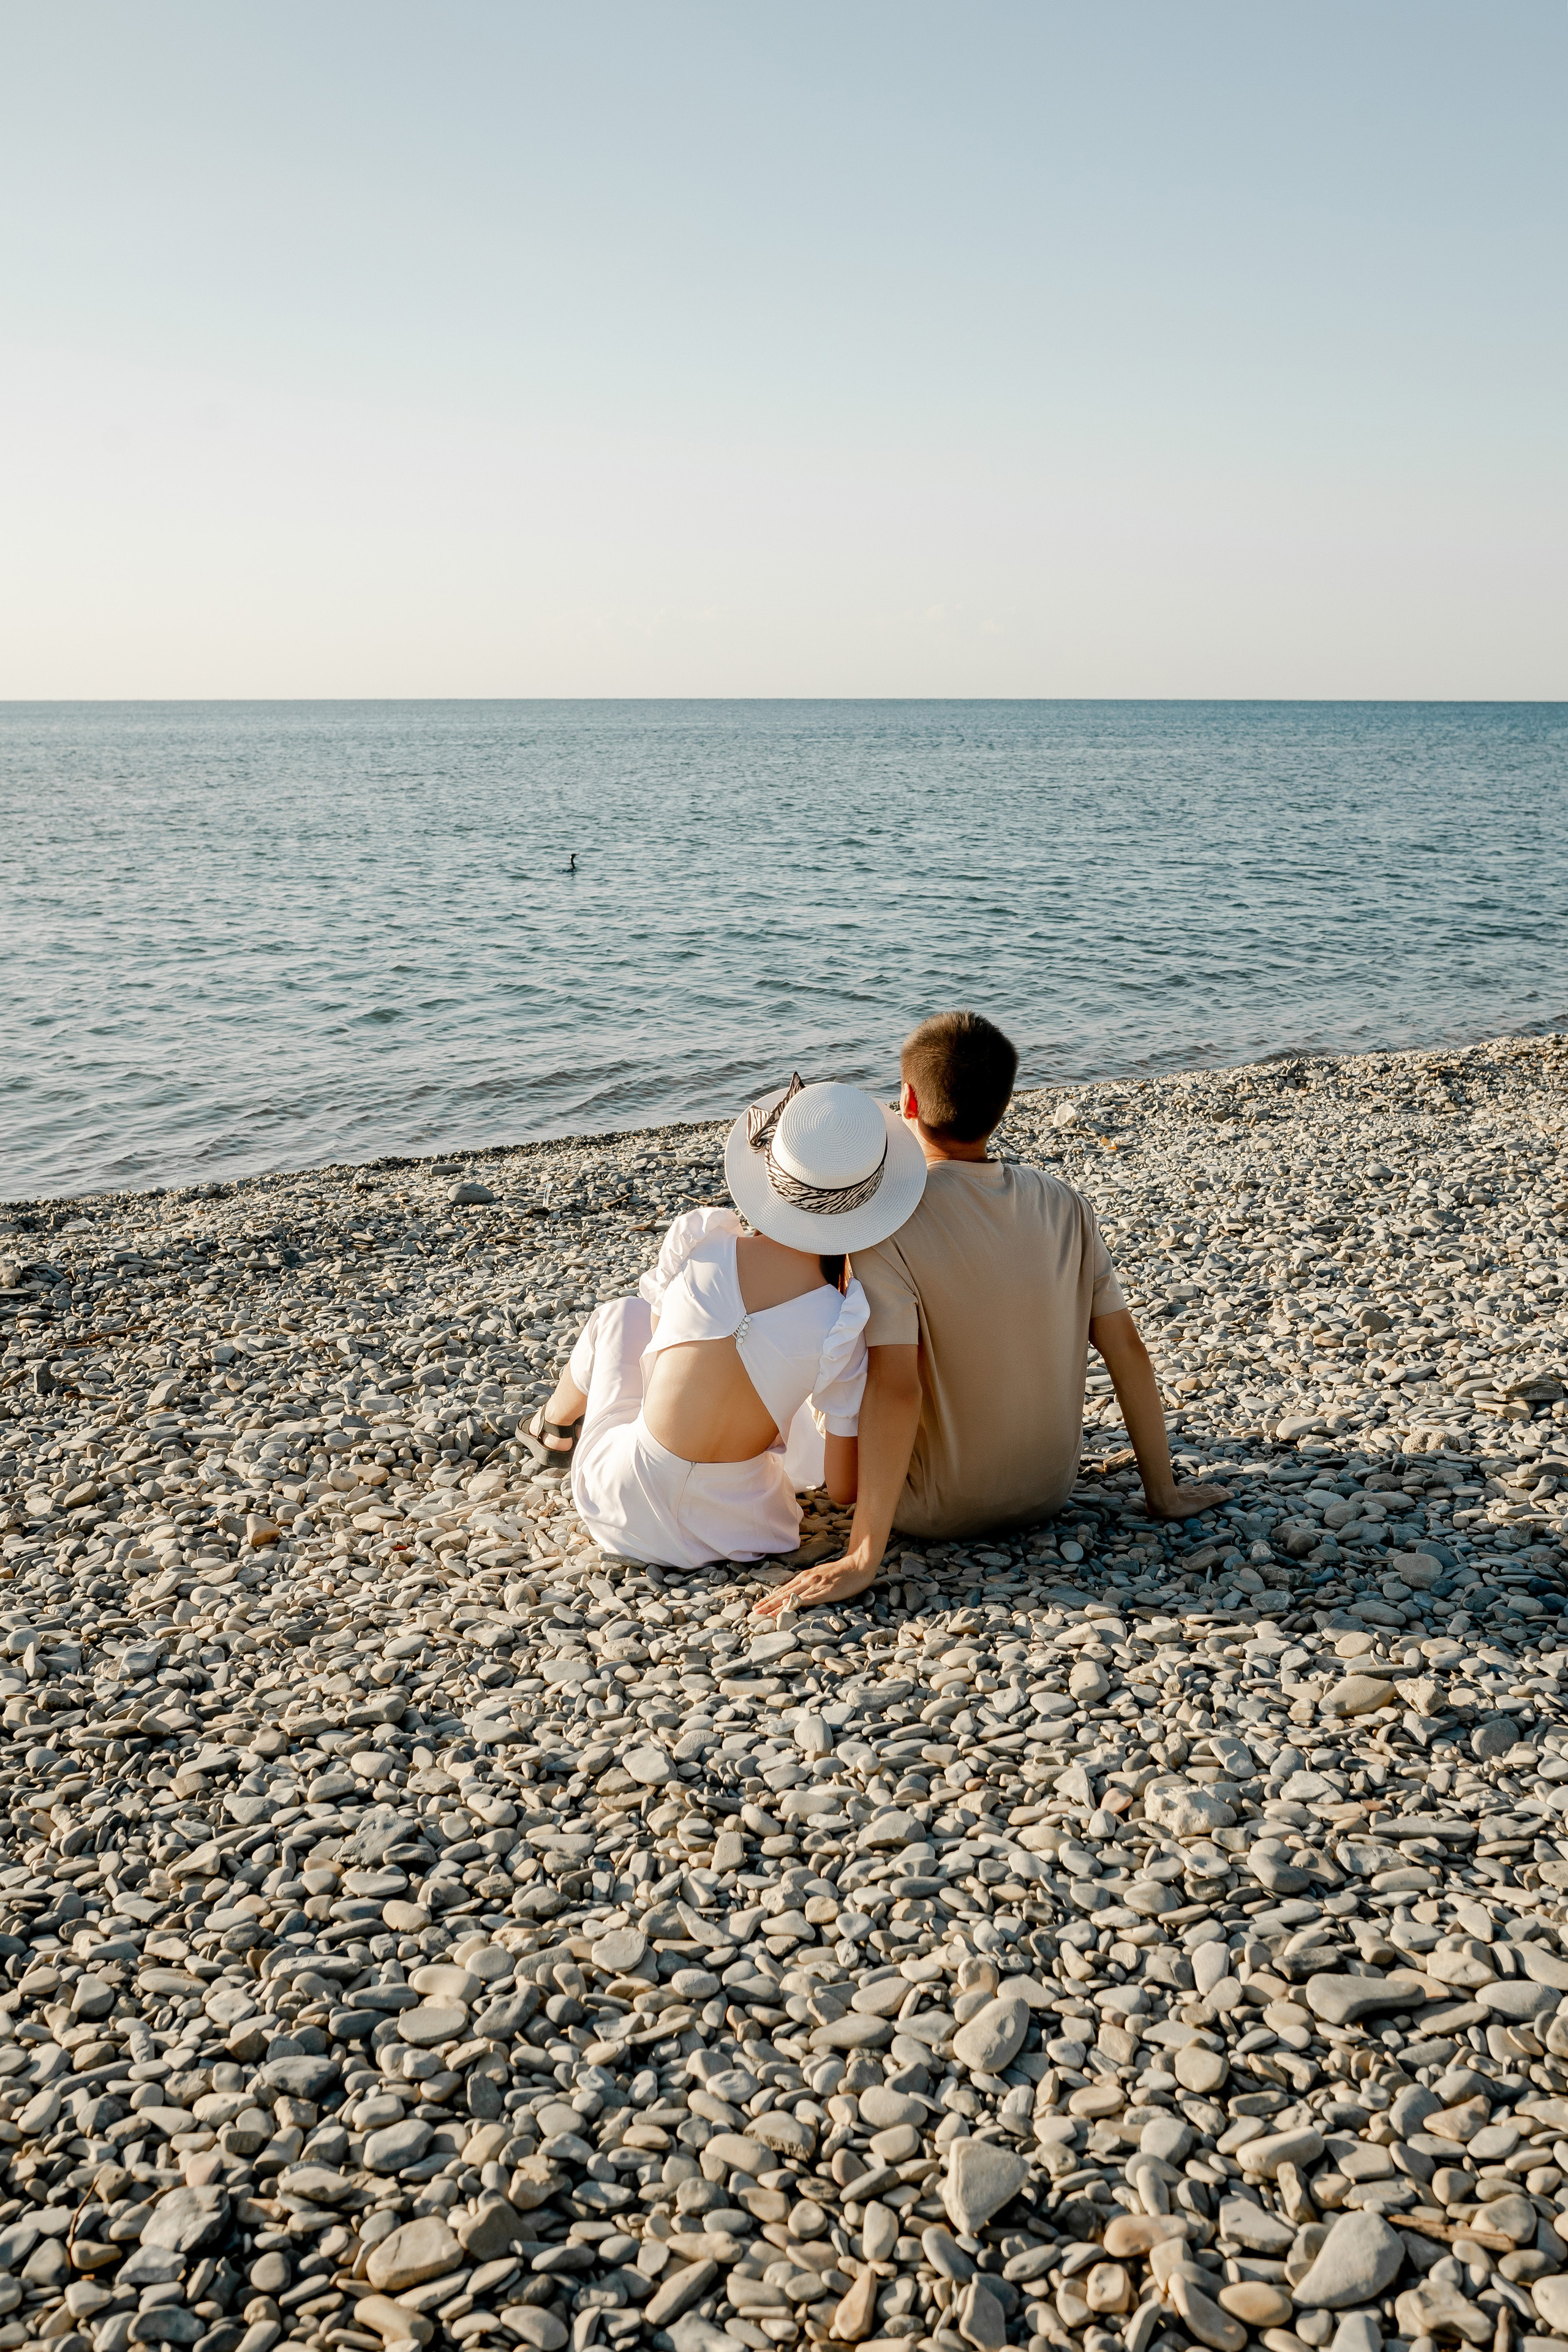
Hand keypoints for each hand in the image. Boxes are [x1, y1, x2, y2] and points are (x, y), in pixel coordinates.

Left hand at [753, 1544, 878, 1618]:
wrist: (857, 1565)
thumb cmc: (840, 1572)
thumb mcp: (820, 1575)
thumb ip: (808, 1583)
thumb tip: (795, 1594)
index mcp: (805, 1577)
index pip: (783, 1589)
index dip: (769, 1599)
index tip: (757, 1606)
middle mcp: (807, 1580)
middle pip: (783, 1594)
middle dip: (767, 1604)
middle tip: (753, 1613)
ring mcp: (816, 1585)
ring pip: (791, 1597)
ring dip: (776, 1607)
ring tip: (764, 1614)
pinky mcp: (826, 1592)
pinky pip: (808, 1599)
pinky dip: (795, 1604)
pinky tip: (787, 1608)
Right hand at [1144, 1480, 1231, 1520]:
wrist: (1161, 1503)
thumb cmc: (1157, 1505)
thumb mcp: (1156, 1504)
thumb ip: (1156, 1505)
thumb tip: (1148, 1508)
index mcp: (1181, 1493)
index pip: (1195, 1490)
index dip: (1202, 1488)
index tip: (1208, 1487)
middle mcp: (1191, 1493)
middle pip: (1205, 1489)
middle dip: (1213, 1488)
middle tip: (1221, 1488)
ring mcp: (1197, 1497)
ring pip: (1212, 1492)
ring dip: (1221, 1491)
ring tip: (1227, 1491)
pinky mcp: (1203, 1501)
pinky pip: (1216, 1498)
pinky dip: (1224, 1496)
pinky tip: (1231, 1495)